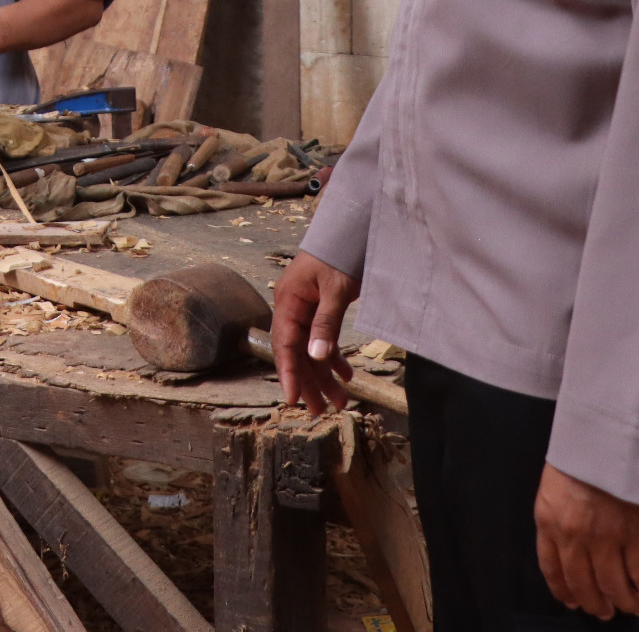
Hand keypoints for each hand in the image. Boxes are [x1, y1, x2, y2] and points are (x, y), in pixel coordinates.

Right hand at [268, 251, 360, 413]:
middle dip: (310, 382)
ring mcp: (307, 308)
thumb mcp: (336, 289)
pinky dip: (334, 358)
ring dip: (325, 375)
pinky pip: (323, 339)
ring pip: (312, 349)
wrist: (353, 227)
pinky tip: (346, 375)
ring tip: (340, 401)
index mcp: (289, 301)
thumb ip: (325, 323)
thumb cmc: (340, 253)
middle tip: (322, 411)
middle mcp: (293, 307)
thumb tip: (316, 356)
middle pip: (297, 352)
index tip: (292, 398)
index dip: (288, 372)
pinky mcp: (322, 307)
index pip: (285, 344)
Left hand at [537, 465, 638, 617]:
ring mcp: (606, 538)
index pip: (552, 567)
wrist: (608, 435)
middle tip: (606, 612)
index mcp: (548, 521)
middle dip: (596, 602)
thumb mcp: (555, 483)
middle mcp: (574, 536)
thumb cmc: (580, 452)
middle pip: (584, 582)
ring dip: (625, 601)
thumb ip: (560, 514)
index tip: (573, 602)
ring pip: (614, 584)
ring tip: (634, 608)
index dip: (564, 590)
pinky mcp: (637, 535)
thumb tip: (570, 541)